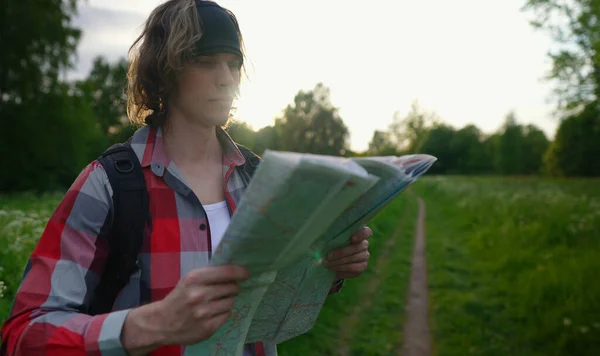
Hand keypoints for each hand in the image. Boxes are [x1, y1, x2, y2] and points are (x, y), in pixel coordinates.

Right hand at [121, 265, 248, 352]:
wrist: (162, 322)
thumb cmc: (180, 297)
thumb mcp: (190, 280)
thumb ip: (210, 275)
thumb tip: (236, 270)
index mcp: (195, 279)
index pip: (226, 272)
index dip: (240, 272)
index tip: (246, 273)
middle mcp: (199, 295)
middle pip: (232, 287)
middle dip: (232, 287)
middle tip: (226, 290)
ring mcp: (203, 313)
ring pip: (231, 302)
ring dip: (227, 301)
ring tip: (216, 303)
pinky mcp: (207, 328)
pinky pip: (227, 315)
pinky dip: (223, 313)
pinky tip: (212, 313)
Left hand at [324, 226, 371, 278]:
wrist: (334, 263)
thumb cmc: (331, 247)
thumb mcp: (331, 241)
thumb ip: (332, 238)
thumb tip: (322, 240)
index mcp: (358, 233)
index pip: (366, 232)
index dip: (361, 235)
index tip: (352, 239)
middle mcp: (364, 244)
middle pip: (357, 247)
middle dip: (341, 252)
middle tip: (328, 256)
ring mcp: (365, 255)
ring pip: (354, 258)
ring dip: (339, 261)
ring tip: (327, 263)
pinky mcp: (362, 266)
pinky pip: (353, 267)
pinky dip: (342, 268)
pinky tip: (333, 268)